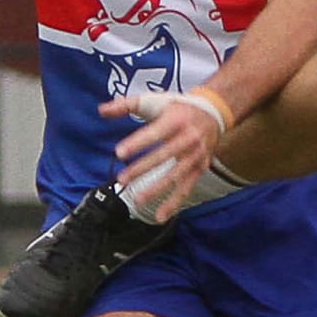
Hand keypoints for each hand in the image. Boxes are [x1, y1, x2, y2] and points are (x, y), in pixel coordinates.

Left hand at [100, 88, 224, 219]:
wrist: (214, 112)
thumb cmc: (178, 107)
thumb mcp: (154, 101)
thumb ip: (126, 105)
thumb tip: (102, 111)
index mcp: (176, 120)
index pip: (156, 132)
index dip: (138, 143)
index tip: (120, 152)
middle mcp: (189, 138)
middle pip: (165, 155)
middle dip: (142, 168)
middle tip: (122, 179)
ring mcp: (196, 156)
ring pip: (176, 175)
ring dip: (157, 188)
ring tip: (137, 199)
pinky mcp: (200, 169)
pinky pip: (187, 188)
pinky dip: (174, 203)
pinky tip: (160, 216)